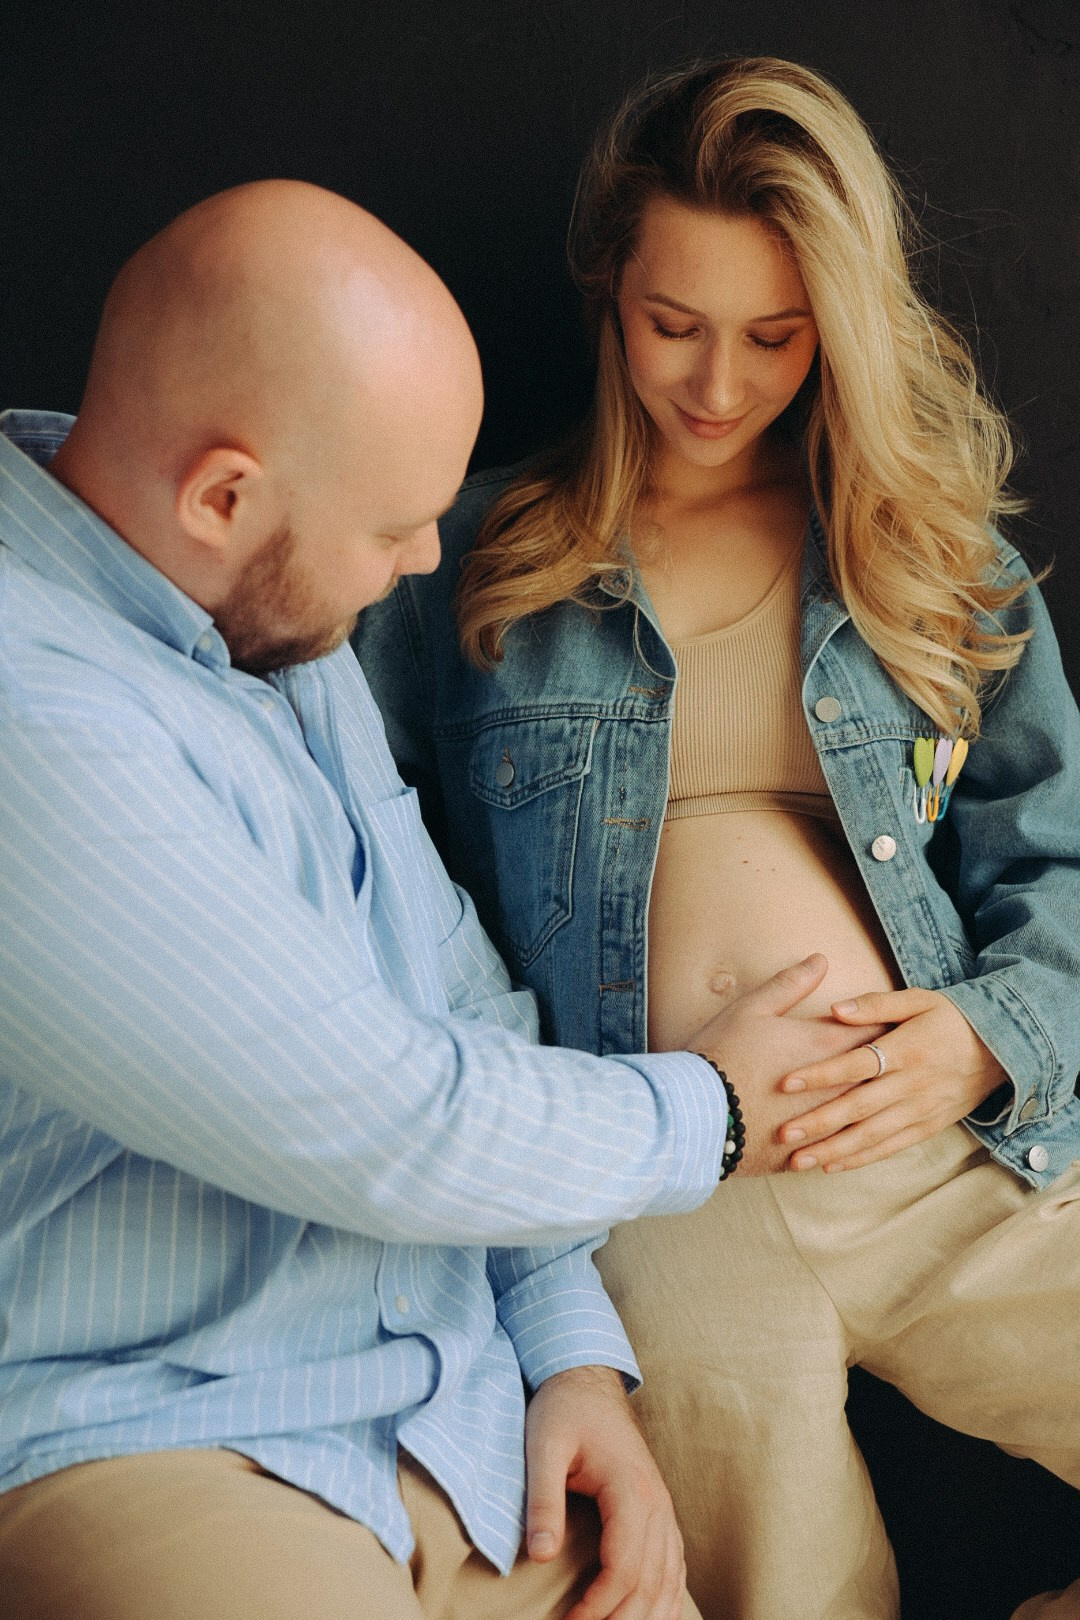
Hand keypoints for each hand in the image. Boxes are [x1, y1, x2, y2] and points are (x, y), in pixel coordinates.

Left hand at [525, 1364, 686, 1619]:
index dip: (597, 1607)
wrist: (588, 1379)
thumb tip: (541, 1556)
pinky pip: (675, 1564)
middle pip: (649, 1583)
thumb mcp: (543, 1445)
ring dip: (646, 1616)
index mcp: (631, 1490)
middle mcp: (657, 1504)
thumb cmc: (564, 1409)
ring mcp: (664, 1508)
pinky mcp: (660, 1510)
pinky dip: (666, 1598)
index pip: (623, 1568)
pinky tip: (654, 1616)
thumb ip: (544, 1499)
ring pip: (668, 1580)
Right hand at [691, 955, 886, 1174]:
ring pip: (866, 1116)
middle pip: (880, 1073)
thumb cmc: (723, 1053)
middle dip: (892, 1064)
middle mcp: (835, 1087)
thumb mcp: (753, 1008)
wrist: (696, 1113)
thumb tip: (821, 960)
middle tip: (907, 1059)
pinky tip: (852, 1137)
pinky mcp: (806, 1153)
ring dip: (877, 1106)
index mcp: (825, 1046)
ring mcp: (823, 1124)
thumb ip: (792, 984)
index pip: (876, 1029)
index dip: (889, 1023)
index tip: (900, 1021)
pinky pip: (841, 1150)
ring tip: (887, 1101)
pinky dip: (849, 1140)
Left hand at [777, 987, 1007, 1170]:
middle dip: (819, 1122)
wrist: (1002, 1049)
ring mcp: (922, 1110)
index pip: (856, 1065)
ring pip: (872, 1135)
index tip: (786, 1083)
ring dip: (834, 1150)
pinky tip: (832, 1166)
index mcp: (907, 1049)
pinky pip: (891, 1147)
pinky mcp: (929, 1127)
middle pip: (859, 1107)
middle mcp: (913, 1084)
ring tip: (798, 1160)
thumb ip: (875, 1003)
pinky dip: (862, 1159)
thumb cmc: (952, 1018)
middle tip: (783, 1133)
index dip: (821, 1074)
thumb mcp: (919, 999)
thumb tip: (835, 1008)